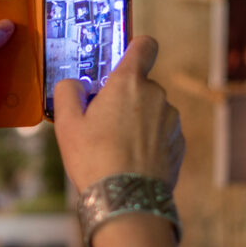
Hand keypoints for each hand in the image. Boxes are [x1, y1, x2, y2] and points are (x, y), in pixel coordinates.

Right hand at [53, 36, 183, 192]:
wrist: (126, 200)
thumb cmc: (94, 159)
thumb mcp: (66, 124)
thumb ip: (67, 92)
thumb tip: (74, 85)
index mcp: (129, 83)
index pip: (144, 46)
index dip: (134, 49)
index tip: (121, 63)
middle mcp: (157, 95)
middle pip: (140, 85)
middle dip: (123, 98)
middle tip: (101, 124)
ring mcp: (172, 121)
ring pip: (151, 111)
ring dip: (137, 122)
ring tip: (115, 148)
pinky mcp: (179, 144)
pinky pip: (160, 134)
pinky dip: (148, 142)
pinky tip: (130, 162)